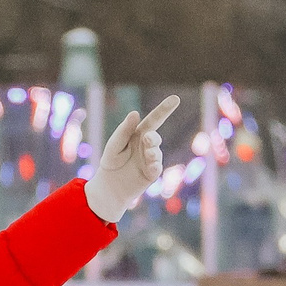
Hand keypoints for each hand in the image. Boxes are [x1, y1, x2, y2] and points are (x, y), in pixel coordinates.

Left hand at [85, 97, 179, 223]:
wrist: (110, 186)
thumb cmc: (111, 162)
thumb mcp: (114, 144)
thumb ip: (123, 130)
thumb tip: (135, 112)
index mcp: (138, 134)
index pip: (154, 119)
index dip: (164, 109)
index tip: (176, 98)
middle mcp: (147, 145)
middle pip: (155, 137)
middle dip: (152, 138)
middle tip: (146, 139)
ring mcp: (151, 159)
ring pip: (156, 152)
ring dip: (152, 152)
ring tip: (146, 155)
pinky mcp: (152, 173)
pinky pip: (157, 167)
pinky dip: (154, 165)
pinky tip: (149, 166)